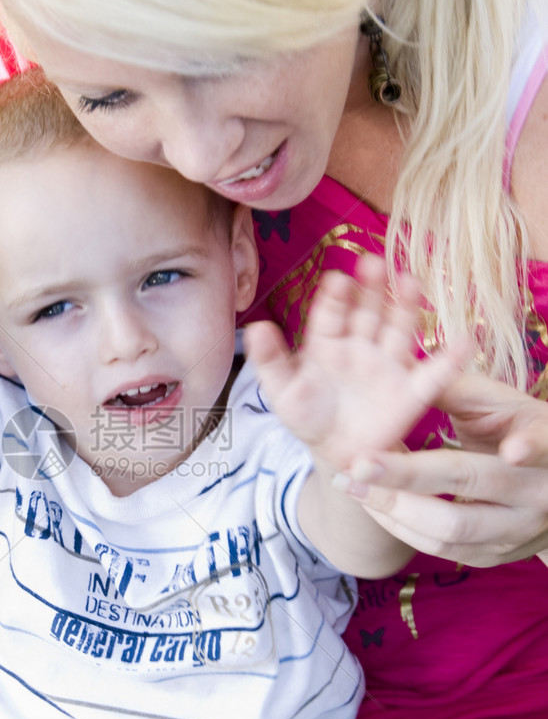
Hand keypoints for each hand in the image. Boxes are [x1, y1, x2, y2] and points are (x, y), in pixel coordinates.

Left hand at [244, 256, 466, 472]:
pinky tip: (465, 342)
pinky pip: (433, 374)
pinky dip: (451, 360)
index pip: (330, 314)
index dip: (334, 297)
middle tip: (374, 262)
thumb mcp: (282, 393)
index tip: (337, 280)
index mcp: (327, 343)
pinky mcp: (411, 392)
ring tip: (409, 281)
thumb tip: (254, 327)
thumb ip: (270, 361)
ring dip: (405, 306)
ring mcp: (388, 365)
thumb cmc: (308, 417)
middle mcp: (361, 346)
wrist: (336, 455)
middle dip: (371, 287)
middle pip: (368, 311)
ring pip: (398, 329)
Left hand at [335, 373, 547, 565]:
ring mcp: (516, 535)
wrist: (547, 484)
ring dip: (392, 510)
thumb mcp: (496, 402)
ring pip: (448, 534)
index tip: (512, 451)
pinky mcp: (495, 556)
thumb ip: (453, 389)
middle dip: (407, 482)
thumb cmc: (514, 426)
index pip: (536, 448)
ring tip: (351, 484)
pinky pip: (441, 549)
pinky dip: (400, 526)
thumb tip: (398, 366)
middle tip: (357, 465)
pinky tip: (372, 501)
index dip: (528, 448)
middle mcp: (536, 499)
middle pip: (470, 497)